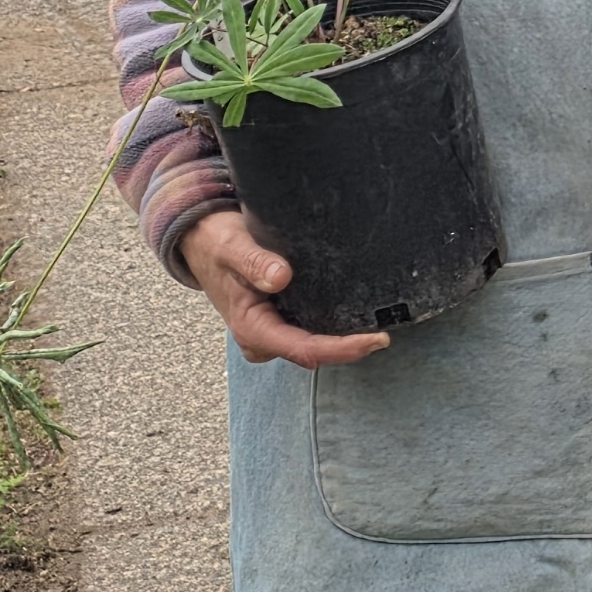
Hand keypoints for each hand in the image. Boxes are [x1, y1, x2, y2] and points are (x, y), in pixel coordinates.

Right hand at [183, 207, 388, 366]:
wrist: (203, 240)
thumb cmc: (217, 244)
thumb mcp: (231, 247)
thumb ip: (254, 262)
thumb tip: (281, 278)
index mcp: (251, 327)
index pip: (303, 349)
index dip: (341, 349)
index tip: (376, 339)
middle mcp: (263, 336)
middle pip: (315, 352)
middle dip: (350, 347)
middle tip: (388, 331)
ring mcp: (273, 330)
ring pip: (315, 343)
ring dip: (345, 337)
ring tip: (383, 321)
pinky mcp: (282, 319)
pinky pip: (312, 328)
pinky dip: (336, 324)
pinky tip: (361, 310)